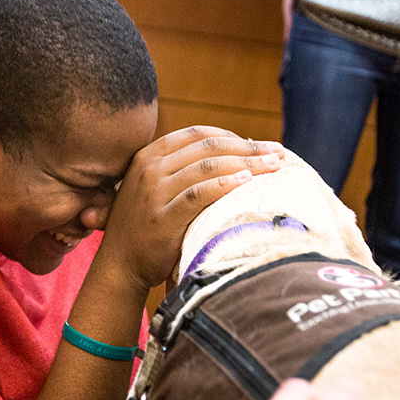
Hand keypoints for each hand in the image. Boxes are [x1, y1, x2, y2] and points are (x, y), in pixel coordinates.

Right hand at [97, 126, 283, 291]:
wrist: (120, 265)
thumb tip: (237, 161)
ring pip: (207, 167)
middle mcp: (150, 167)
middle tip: (279, 154)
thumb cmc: (148, 228)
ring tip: (274, 167)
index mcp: (150, 154)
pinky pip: (198, 194)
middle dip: (249, 148)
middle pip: (209, 147)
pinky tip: (247, 183)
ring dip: (246, 164)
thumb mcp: (158, 189)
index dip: (234, 137)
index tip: (262, 146)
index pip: (199, 134)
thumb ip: (185, 172)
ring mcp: (154, 191)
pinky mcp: (162, 217)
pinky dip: (225, 186)